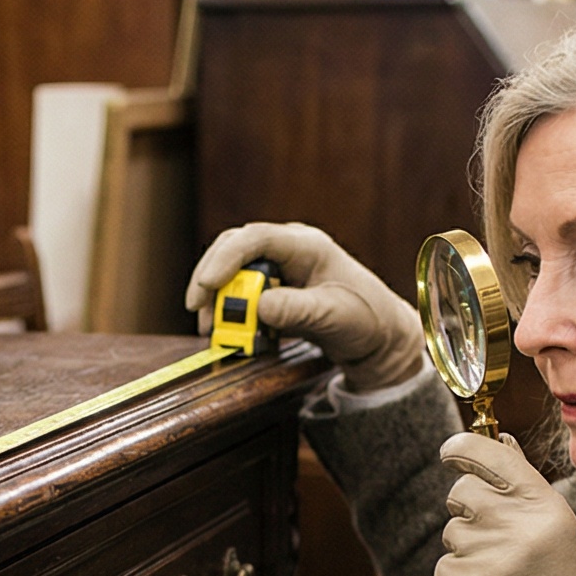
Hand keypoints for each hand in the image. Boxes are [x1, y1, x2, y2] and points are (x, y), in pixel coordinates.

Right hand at [185, 223, 425, 393]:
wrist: (378, 336)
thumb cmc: (366, 318)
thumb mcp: (333, 315)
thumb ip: (298, 310)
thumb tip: (259, 306)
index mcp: (307, 246)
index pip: (257, 238)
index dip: (226, 258)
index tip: (206, 285)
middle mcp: (288, 250)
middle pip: (234, 250)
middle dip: (211, 278)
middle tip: (196, 309)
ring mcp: (279, 269)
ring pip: (233, 272)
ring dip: (216, 299)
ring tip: (211, 331)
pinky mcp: (274, 289)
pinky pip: (240, 293)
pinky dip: (228, 311)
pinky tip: (226, 333)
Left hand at [434, 432, 575, 575]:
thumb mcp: (558, 532)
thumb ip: (526, 487)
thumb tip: (499, 441)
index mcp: (546, 507)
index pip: (493, 457)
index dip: (464, 448)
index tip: (450, 450)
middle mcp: (517, 525)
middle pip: (462, 491)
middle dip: (468, 507)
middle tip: (493, 537)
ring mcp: (488, 556)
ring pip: (452, 530)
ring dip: (467, 548)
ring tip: (500, 575)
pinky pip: (445, 565)